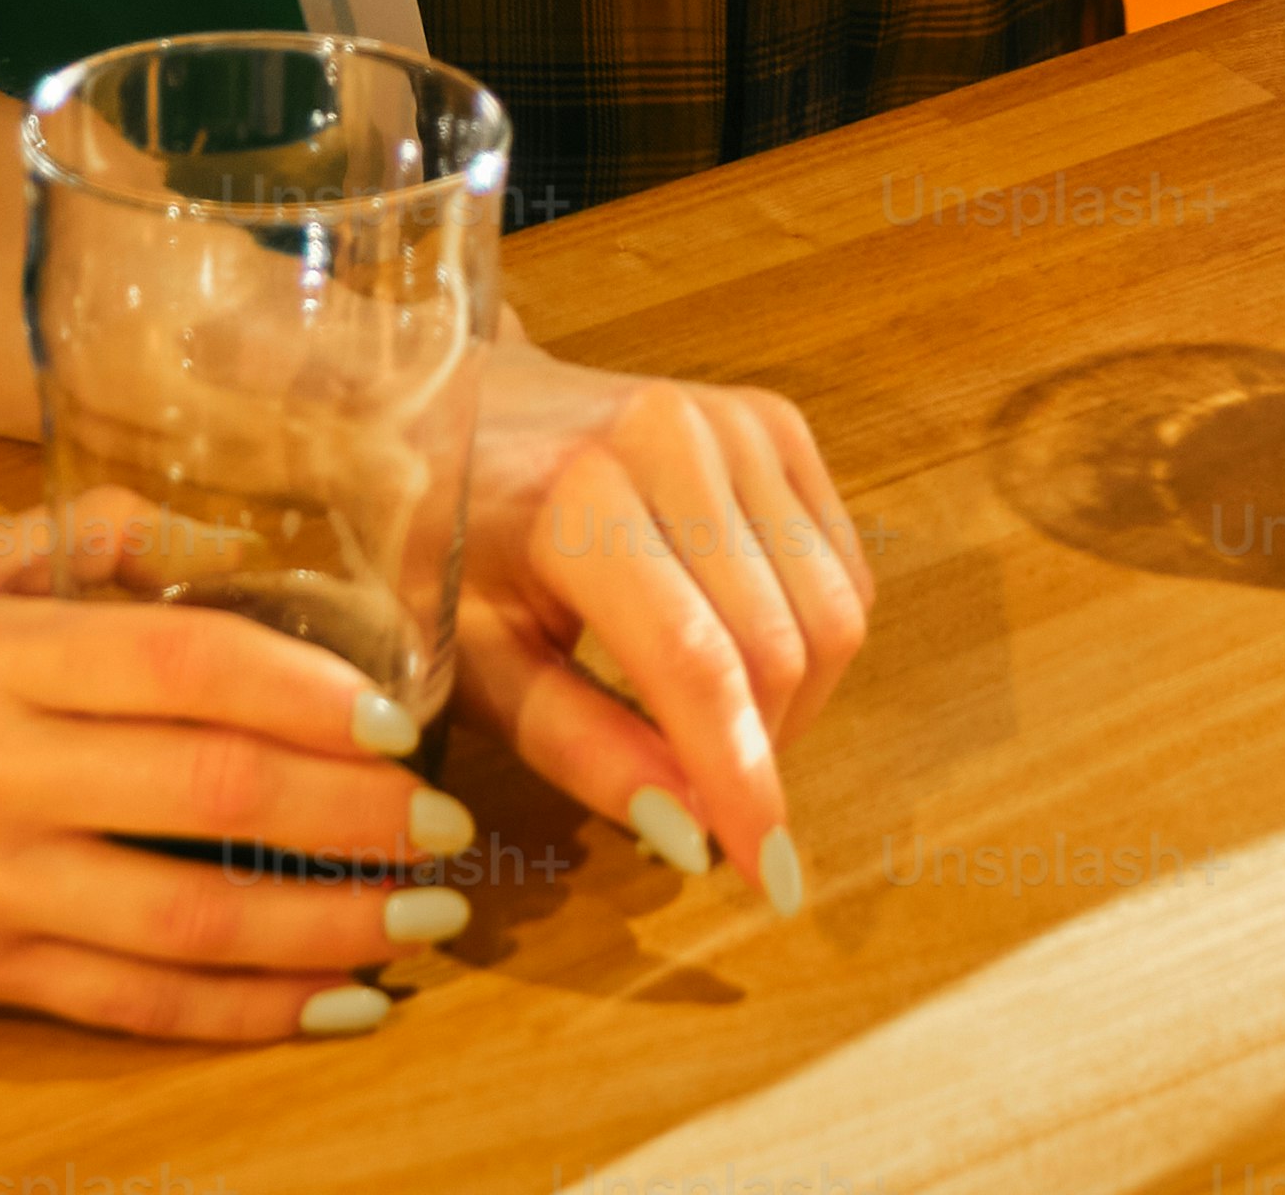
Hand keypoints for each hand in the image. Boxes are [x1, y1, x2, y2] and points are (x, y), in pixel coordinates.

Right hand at [0, 512, 471, 1041]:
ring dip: (325, 932)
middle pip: (211, 799)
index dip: (307, 694)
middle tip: (446, 827)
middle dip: (352, 820)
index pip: (183, 664)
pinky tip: (328, 1005)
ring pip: (187, 925)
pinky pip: (127, 1005)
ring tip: (423, 929)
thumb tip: (195, 519)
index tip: (401, 717)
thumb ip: (62, 541)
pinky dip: (240, 1014)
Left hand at [448, 343, 873, 912]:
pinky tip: (739, 659)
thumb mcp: (476, 658)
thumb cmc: (442, 540)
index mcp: (583, 495)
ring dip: (794, 705)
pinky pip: (842, 569)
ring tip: (713, 731)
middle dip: (761, 752)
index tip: (768, 879)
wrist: (446, 404)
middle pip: (781, 647)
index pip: (698, 666)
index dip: (742, 781)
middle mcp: (675, 440)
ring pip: (832, 613)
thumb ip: (581, 746)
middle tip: (708, 805)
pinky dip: (809, 642)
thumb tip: (690, 834)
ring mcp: (736, 422)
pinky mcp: (775, 425)